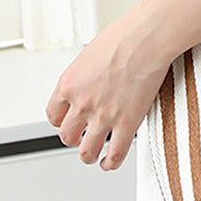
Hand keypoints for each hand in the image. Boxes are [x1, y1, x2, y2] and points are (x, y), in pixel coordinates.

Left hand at [44, 1, 175, 170]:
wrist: (146, 38)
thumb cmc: (125, 36)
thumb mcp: (91, 53)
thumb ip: (87, 73)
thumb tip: (93, 78)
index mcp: (69, 84)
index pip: (53, 115)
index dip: (61, 122)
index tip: (69, 122)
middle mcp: (81, 103)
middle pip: (67, 136)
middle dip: (74, 138)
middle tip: (82, 137)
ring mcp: (103, 116)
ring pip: (86, 151)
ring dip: (89, 155)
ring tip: (94, 155)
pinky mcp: (126, 124)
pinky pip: (115, 154)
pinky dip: (110, 163)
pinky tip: (111, 162)